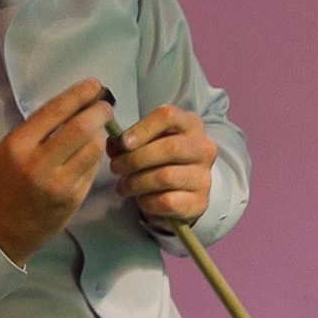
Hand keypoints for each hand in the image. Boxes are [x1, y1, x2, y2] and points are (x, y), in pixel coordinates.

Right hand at [0, 79, 113, 264]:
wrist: (0, 227)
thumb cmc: (3, 182)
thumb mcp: (10, 149)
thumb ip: (38, 130)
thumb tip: (74, 107)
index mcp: (18, 145)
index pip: (55, 111)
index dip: (78, 94)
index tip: (94, 85)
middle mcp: (39, 164)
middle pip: (81, 128)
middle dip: (99, 112)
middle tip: (105, 106)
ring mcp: (59, 184)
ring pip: (93, 149)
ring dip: (101, 134)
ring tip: (99, 129)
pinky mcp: (73, 199)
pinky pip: (92, 169)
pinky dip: (96, 156)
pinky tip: (92, 150)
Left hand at [108, 103, 217, 226]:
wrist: (182, 192)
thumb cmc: (160, 160)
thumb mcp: (146, 143)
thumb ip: (127, 141)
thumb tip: (113, 144)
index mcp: (190, 125)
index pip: (168, 116)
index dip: (142, 128)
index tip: (123, 143)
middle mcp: (203, 148)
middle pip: (169, 148)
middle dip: (135, 159)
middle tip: (115, 168)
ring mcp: (204, 176)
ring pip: (165, 177)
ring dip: (136, 183)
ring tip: (122, 186)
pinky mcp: (199, 201)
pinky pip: (167, 201)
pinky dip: (147, 201)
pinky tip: (141, 199)